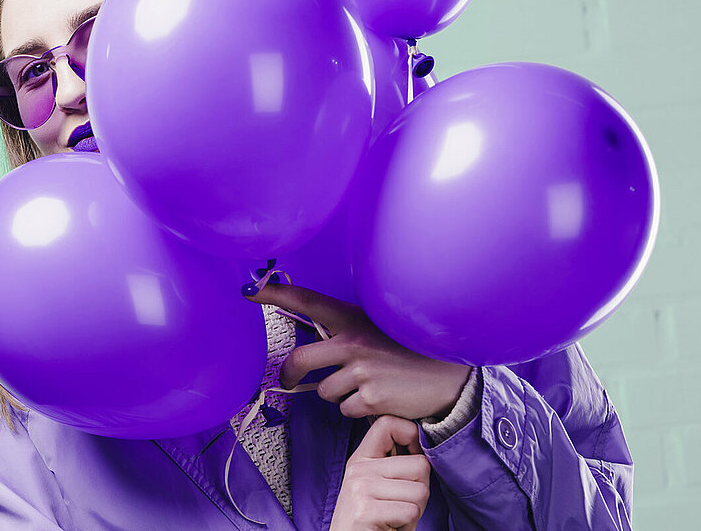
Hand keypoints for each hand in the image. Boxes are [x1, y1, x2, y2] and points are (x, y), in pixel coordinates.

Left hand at [245, 283, 471, 419]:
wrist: (449, 378)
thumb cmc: (409, 352)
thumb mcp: (377, 327)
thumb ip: (344, 332)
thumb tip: (312, 343)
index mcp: (352, 319)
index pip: (307, 300)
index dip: (275, 294)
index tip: (251, 290)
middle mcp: (352, 342)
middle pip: (299, 361)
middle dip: (289, 375)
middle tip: (288, 380)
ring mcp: (360, 372)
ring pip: (324, 391)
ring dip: (338, 394)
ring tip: (366, 385)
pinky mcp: (369, 399)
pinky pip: (345, 409)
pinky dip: (357, 409)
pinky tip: (378, 398)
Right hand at [331, 415, 430, 530]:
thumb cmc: (373, 522)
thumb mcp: (377, 486)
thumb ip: (394, 464)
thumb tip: (425, 444)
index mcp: (361, 459)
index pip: (388, 424)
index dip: (412, 435)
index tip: (414, 456)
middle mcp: (358, 470)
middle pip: (419, 465)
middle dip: (420, 490)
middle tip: (400, 505)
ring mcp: (360, 489)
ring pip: (420, 491)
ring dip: (415, 511)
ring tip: (394, 517)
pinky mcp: (366, 511)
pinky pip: (410, 511)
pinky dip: (407, 525)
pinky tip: (391, 527)